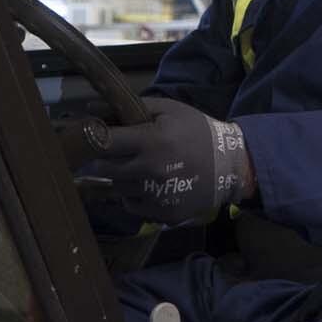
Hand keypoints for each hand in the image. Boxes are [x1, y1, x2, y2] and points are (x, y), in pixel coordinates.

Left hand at [76, 97, 254, 226]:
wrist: (229, 165)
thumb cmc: (196, 131)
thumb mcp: (168, 110)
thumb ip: (130, 107)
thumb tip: (91, 107)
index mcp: (151, 141)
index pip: (103, 142)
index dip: (92, 139)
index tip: (92, 136)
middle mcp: (151, 171)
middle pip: (105, 168)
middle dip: (105, 159)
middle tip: (117, 152)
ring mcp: (157, 196)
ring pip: (117, 188)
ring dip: (121, 177)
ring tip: (138, 167)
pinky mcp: (162, 214)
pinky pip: (131, 206)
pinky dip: (133, 196)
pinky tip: (148, 184)